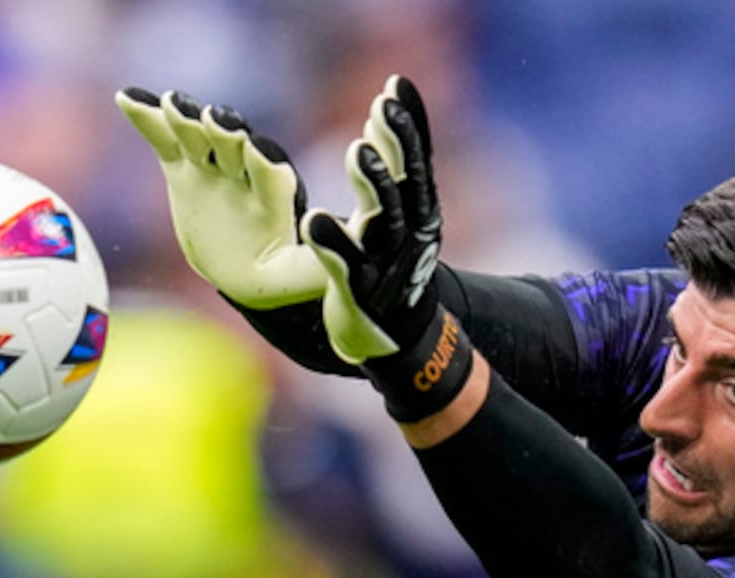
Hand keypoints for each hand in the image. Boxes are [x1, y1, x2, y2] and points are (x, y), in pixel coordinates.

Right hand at [115, 88, 324, 308]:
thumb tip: (332, 260)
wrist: (243, 268)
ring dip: (184, 117)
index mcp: (274, 195)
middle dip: (223, 131)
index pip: (270, 173)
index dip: (264, 161)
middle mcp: (243, 172)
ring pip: (197, 136)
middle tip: (212, 119)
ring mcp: (211, 167)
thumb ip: (311, 268)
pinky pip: (162, 139)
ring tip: (170, 104)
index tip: (257, 150)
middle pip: (233, 144)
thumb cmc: (276, 273)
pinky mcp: (182, 169)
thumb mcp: (295, 277)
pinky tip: (126, 97)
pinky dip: (146, 117)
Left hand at [303, 76, 468, 419]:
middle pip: (407, 186)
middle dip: (397, 146)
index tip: (395, 85)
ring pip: (384, 223)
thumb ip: (392, 161)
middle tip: (382, 108)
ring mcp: (387, 266)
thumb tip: (387, 101)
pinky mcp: (358, 293)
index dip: (410, 124)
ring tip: (359, 151)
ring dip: (375, 187)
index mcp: (419, 213)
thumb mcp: (398, 208)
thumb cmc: (390, 264)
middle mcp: (411, 237)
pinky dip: (333, 243)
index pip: (417, 162)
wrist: (397, 336)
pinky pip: (345, 266)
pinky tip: (315, 219)